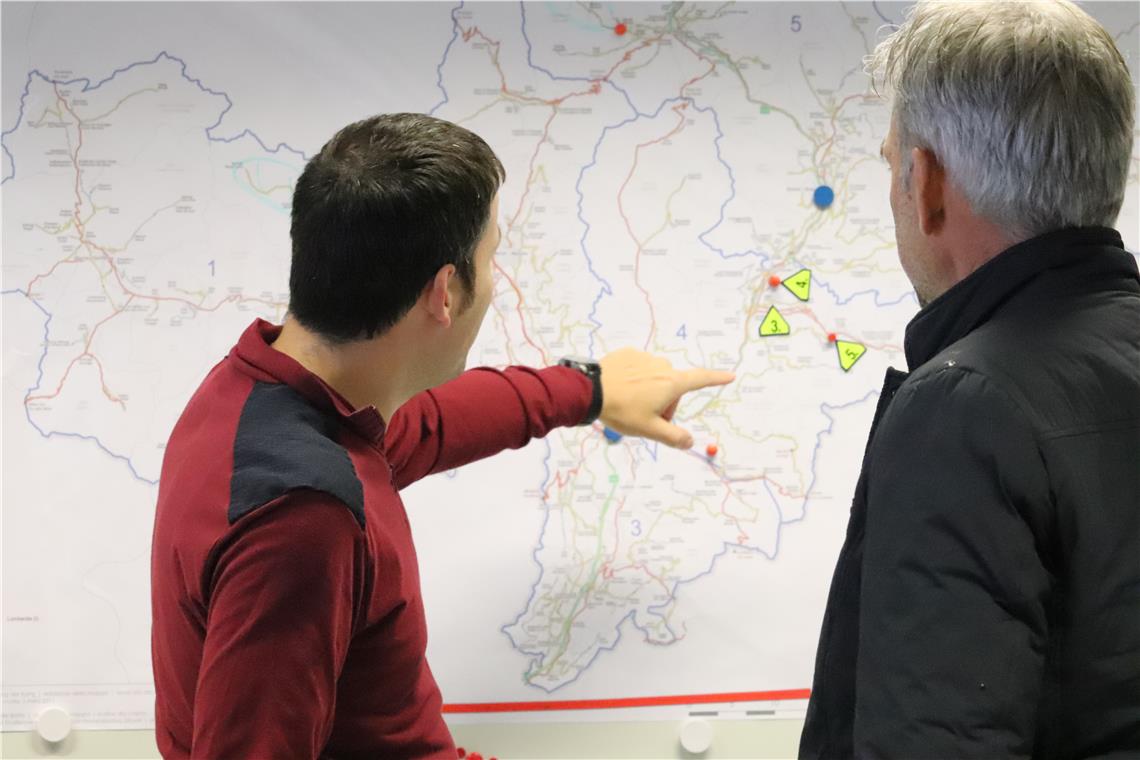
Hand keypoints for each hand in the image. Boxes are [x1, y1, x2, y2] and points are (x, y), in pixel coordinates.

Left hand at [598, 348, 733, 448]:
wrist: (589, 391)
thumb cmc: (622, 411)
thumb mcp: (649, 430)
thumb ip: (673, 437)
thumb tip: (690, 442)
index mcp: (672, 383)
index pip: (701, 379)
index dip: (716, 379)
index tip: (730, 375)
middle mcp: (662, 366)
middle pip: (672, 387)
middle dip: (664, 403)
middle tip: (644, 417)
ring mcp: (644, 358)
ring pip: (655, 378)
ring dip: (649, 391)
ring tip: (628, 403)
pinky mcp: (627, 354)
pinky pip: (638, 368)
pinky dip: (634, 380)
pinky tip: (620, 389)